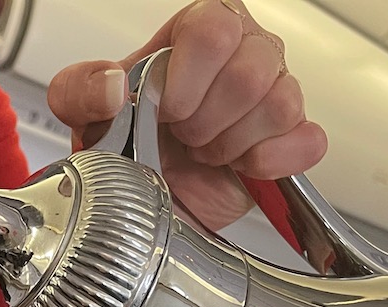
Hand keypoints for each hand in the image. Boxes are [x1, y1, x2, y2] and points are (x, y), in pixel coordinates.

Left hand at [47, 0, 327, 229]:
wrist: (147, 196)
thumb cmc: (125, 143)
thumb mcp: (83, 112)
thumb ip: (80, 89)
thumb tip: (111, 87)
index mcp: (199, 29)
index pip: (213, 29)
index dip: (186, 81)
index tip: (164, 110)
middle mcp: (245, 50)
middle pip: (250, 71)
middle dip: (205, 119)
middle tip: (182, 136)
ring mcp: (276, 91)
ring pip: (279, 104)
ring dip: (230, 142)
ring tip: (205, 149)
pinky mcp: (292, 138)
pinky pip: (306, 142)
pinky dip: (269, 163)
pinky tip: (239, 165)